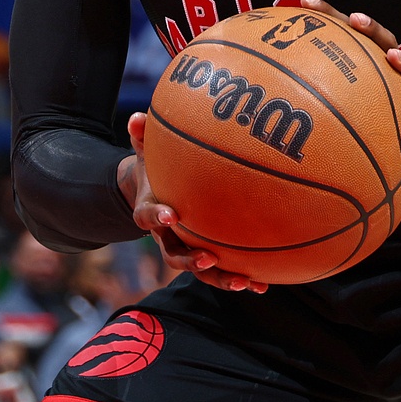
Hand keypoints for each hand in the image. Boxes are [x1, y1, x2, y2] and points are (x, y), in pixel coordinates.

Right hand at [123, 113, 268, 293]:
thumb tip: (136, 117)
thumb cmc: (155, 170)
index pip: (147, 217)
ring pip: (202, 271)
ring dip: (221, 279)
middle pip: (175, 256)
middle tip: (209, 258)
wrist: (158, 195)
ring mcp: (187, 249)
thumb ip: (141, 136)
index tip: (170, 214)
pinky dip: (242, 278)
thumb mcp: (145, 152)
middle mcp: (168, 238)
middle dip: (191, 261)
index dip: (156, 217)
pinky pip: (223, 270)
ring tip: (244, 283)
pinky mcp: (207, 254)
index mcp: (150, 212)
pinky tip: (264, 284)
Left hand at [299, 0, 400, 168]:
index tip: (305, 2)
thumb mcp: (351, 102)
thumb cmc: (380, 113)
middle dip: (371, 28)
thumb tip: (271, 85)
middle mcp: (394, 71)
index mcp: (371, 62)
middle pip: (384, 41)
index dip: (329, 15)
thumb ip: (323, 92)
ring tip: (394, 57)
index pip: (349, 32)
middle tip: (356, 20)